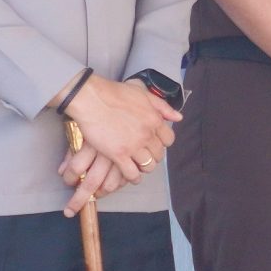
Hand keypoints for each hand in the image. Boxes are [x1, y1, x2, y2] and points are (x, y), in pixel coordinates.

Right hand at [59, 76, 180, 213]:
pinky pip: (132, 173)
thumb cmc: (114, 93)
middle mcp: (147, 134)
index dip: (163, 143)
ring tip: (139, 167)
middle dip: (154, 156)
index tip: (155, 143)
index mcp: (155, 119)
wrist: (91, 98)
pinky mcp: (118, 155)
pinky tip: (131, 176)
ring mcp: (133, 146)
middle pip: (159, 154)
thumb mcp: (143, 94)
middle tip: (145, 156)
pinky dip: (133, 177)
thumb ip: (162, 106)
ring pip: (148, 166)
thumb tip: (178, 117)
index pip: (168, 139)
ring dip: (145, 168)